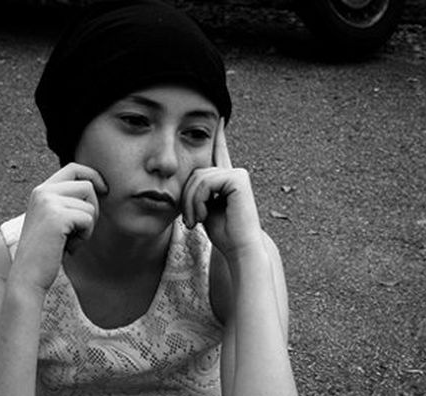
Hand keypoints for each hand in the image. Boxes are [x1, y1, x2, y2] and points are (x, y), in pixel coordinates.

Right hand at [11, 163, 106, 291]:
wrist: (28, 275)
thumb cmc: (46, 252)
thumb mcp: (55, 220)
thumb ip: (68, 203)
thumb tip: (99, 188)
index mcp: (41, 191)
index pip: (73, 168)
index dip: (93, 175)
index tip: (105, 189)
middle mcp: (43, 192)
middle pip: (87, 186)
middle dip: (93, 209)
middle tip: (80, 231)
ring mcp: (48, 202)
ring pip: (90, 206)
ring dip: (87, 227)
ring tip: (69, 241)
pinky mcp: (57, 216)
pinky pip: (88, 219)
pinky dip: (84, 236)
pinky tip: (69, 247)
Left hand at [182, 119, 262, 258]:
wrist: (239, 247)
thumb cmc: (223, 233)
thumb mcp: (203, 209)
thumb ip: (197, 192)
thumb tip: (188, 179)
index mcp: (227, 178)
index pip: (219, 153)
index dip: (218, 136)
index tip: (219, 118)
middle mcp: (234, 172)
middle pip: (195, 173)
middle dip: (186, 198)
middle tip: (189, 220)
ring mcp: (237, 173)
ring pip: (197, 177)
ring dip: (190, 202)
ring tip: (195, 220)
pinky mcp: (237, 178)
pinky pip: (205, 182)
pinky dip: (198, 200)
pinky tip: (203, 214)